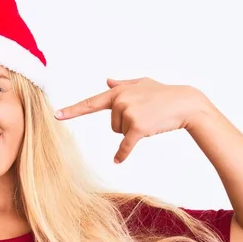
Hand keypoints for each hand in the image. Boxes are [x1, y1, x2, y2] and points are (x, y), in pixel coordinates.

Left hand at [54, 77, 210, 162]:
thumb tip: (107, 80)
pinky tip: (117, 161)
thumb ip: (122, 84)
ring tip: (149, 119)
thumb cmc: (163, 93)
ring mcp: (128, 114)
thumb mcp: (142, 83)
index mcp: (117, 92)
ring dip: (132, 131)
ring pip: (119, 133)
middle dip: (126, 124)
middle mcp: (120, 101)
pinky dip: (122, 154)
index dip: (72, 110)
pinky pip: (125, 145)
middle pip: (112, 124)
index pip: (91, 103)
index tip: (56, 115)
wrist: (185, 103)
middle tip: (144, 115)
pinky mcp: (137, 128)